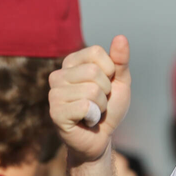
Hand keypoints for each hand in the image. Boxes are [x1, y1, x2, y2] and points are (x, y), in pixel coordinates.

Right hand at [49, 36, 130, 162]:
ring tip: (93, 112)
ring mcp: (53, 94)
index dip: (110, 71)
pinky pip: (85, 106)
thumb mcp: (119, 82)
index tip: (106, 85)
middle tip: (99, 103)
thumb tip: (121, 37)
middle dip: (106, 91)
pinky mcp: (55, 113)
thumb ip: (120, 61)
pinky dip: (94, 116)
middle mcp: (58, 76)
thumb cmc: (108, 109)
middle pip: (94, 72)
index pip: (96, 52)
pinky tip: (86, 121)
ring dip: (101, 106)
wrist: (101, 139)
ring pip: (92, 90)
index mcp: (71, 63)